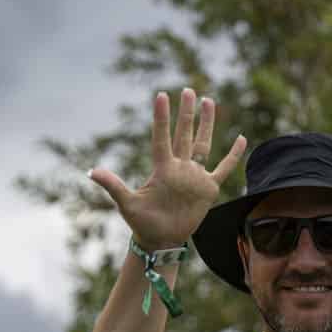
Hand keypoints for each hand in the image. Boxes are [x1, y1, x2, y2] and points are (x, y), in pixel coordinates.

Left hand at [90, 88, 246, 250]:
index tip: (161, 95)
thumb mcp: (126, 204)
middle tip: (187, 90)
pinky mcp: (208, 189)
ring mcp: (195, 177)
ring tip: (208, 101)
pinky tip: (241, 138)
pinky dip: (233, 155)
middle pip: (184, 135)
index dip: (161, 118)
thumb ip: (112, 185)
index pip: (162, 138)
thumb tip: (91, 171)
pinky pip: (224, 168)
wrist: (160, 241)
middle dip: (186, 113)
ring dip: (206, 124)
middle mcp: (180, 168)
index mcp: (162, 169)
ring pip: (204, 144)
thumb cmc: (142, 223)